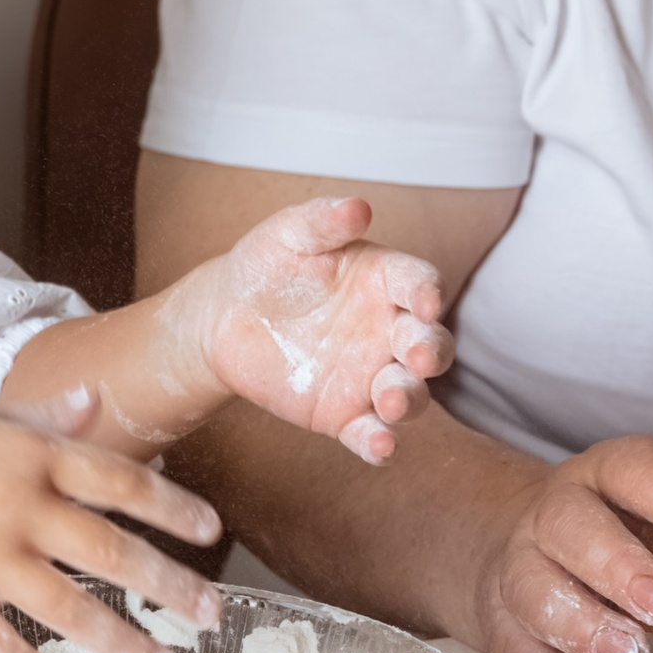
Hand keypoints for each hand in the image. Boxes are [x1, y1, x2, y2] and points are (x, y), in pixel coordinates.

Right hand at [0, 397, 225, 652]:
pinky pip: (2, 647)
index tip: (213, 534)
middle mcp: (18, 506)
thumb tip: (98, 397)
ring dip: (125, 646)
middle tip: (214, 617)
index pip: (122, 481)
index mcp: (32, 456)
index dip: (173, 508)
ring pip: (70, 611)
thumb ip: (46, 418)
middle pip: (112, 553)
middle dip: (170, 588)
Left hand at [169, 197, 454, 463]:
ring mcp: (370, 376)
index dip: (426, 292)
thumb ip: (322, 221)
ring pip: (409, 394)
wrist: (223, 318)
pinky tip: (379, 446)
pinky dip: (380, 444)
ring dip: (409, 400)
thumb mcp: (287, 235)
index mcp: (385, 281)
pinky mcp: (344, 415)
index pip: (420, 284)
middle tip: (416, 356)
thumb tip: (359, 206)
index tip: (423, 300)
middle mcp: (388, 331)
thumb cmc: (264, 266)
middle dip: (429, 351)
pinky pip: (371, 433)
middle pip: (429, 344)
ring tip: (391, 403)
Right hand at [468, 439, 652, 652]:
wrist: (518, 540)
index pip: (637, 470)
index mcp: (606, 474)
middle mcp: (555, 514)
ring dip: (582, 626)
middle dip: (618, 565)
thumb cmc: (619, 521)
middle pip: (572, 527)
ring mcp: (521, 568)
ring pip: (533, 591)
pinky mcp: (501, 624)